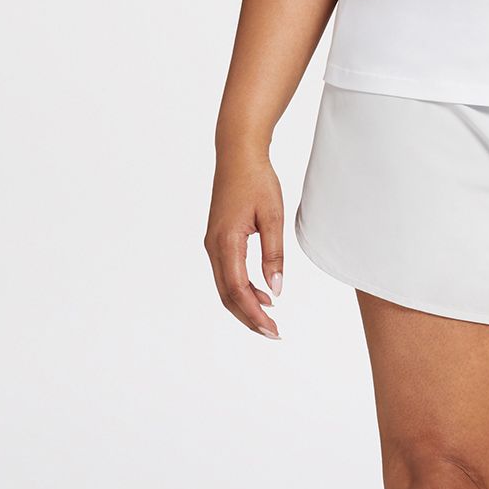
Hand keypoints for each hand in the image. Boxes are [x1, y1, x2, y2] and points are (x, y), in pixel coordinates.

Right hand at [205, 143, 285, 339]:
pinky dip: (241, 289)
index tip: (273, 329)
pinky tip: (261, 293)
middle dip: (249, 318)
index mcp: (226, 242)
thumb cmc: (257, 181)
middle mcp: (213, 246)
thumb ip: (274, 255)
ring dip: (245, 305)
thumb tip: (275, 289)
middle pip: (227, 295)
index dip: (255, 313)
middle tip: (273, 333)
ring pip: (225, 286)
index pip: (238, 290)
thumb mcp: (273, 217)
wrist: (237, 154)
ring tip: (269, 318)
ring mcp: (212, 243)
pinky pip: (226, 273)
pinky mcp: (217, 239)